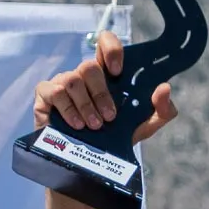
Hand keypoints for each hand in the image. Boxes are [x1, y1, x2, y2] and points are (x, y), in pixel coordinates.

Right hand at [33, 30, 178, 142]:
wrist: (87, 165)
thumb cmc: (115, 139)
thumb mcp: (144, 126)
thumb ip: (162, 110)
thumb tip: (164, 87)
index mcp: (105, 74)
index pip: (105, 43)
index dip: (110, 49)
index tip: (118, 71)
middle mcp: (83, 75)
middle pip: (89, 66)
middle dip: (101, 93)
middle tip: (109, 117)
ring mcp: (62, 83)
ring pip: (72, 79)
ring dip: (85, 104)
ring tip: (94, 126)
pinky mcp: (45, 97)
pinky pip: (54, 91)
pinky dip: (68, 108)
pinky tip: (76, 125)